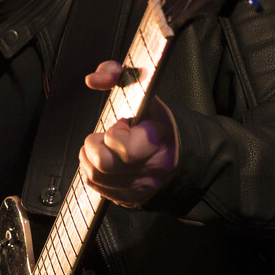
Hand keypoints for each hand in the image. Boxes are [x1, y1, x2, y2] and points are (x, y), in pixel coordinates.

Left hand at [80, 60, 177, 206]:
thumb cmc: (160, 125)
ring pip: (94, 176)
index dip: (116, 133)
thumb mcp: (146, 95)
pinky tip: (106, 163)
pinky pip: (95, 188)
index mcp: (156, 144)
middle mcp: (148, 171)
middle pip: (102, 163)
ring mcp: (136, 189)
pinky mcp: (127, 200)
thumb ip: (118, 74)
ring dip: (91, 158)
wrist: (182, 159)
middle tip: (107, 138)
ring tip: (105, 148)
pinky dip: (93, 172)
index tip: (124, 126)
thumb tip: (93, 78)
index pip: (122, 147)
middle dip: (96, 146)